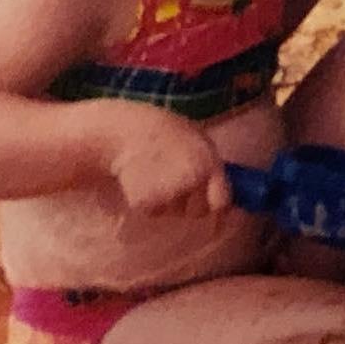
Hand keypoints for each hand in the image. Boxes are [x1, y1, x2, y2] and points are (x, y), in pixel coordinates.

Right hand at [99, 107, 230, 219]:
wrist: (122, 131)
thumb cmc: (161, 132)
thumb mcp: (195, 138)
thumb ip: (210, 165)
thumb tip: (222, 192)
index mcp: (209, 162)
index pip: (222, 202)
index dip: (216, 206)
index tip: (210, 205)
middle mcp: (194, 179)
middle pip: (198, 211)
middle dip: (189, 204)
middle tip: (171, 180)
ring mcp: (171, 192)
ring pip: (174, 212)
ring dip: (166, 200)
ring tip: (153, 173)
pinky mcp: (147, 202)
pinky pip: (153, 211)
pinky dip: (146, 202)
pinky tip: (138, 180)